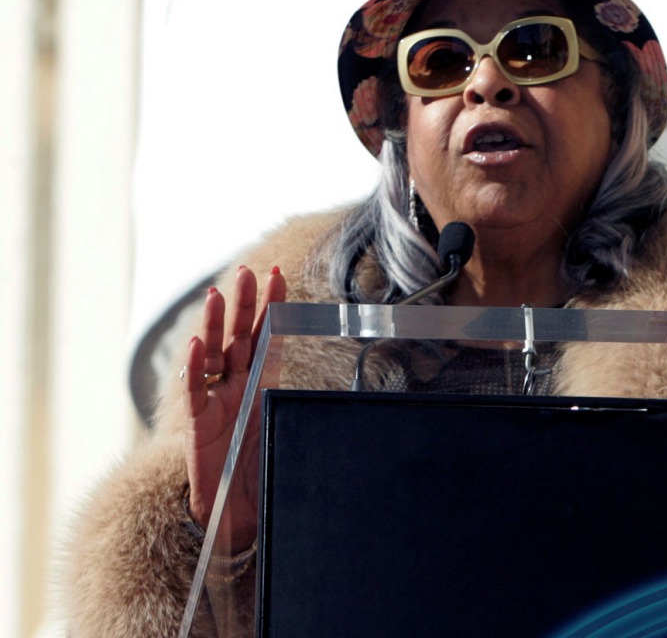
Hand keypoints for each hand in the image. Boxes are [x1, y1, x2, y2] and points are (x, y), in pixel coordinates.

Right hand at [182, 265, 285, 551]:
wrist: (237, 511)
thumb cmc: (263, 469)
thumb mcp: (292, 432)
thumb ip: (311, 413)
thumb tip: (357, 404)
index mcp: (261, 382)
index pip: (267, 336)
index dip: (271, 306)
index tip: (279, 274)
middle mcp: (236, 384)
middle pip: (239, 336)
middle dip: (243, 304)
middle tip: (247, 271)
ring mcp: (215, 400)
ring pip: (213, 354)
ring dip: (215, 324)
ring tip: (217, 295)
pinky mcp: (197, 422)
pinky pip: (194, 389)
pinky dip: (194, 367)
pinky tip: (196, 343)